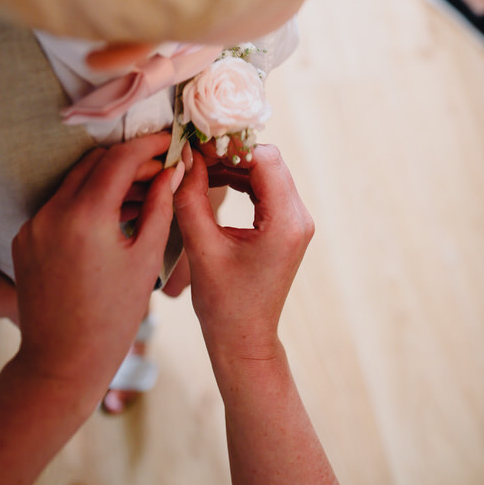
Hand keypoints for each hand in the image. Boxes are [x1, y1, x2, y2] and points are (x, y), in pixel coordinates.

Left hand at [12, 133, 177, 408]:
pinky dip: (86, 200)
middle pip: (96, 162)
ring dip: (108, 178)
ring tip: (141, 192)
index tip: (171, 143)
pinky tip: (111, 217)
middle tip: (160, 169)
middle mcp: (53, 211)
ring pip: (76, 180)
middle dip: (130, 159)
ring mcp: (34, 223)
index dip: (150, 145)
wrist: (62, 362)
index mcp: (87, 215)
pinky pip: (59, 204)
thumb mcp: (146, 259)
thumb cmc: (113, 318)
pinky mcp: (25, 237)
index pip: (121, 158)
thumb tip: (173, 171)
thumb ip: (161, 206)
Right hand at [173, 144, 313, 364]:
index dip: (229, 146)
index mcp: (285, 222)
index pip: (264, 160)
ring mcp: (295, 221)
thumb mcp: (201, 247)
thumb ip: (191, 198)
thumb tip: (185, 157)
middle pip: (267, 161)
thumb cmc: (223, 303)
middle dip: (229, 152)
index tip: (197, 145)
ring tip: (196, 168)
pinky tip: (210, 182)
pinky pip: (265, 188)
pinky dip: (239, 180)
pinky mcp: (286, 226)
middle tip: (193, 154)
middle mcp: (298, 217)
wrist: (244, 340)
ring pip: (266, 171)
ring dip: (232, 165)